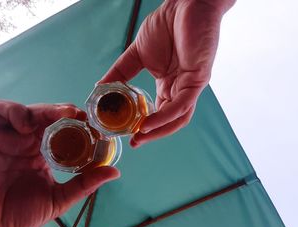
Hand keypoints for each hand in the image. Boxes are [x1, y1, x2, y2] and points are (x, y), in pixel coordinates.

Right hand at [0, 100, 119, 226]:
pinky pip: (1, 112)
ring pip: (31, 111)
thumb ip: (84, 185)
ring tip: (64, 114)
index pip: (65, 133)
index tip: (97, 126)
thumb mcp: (57, 200)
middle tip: (83, 115)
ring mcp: (10, 137)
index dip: (80, 126)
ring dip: (48, 109)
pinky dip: (16, 112)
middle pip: (50, 118)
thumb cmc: (17, 216)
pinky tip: (26, 125)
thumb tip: (115, 172)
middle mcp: (28, 142)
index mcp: (45, 155)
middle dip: (67, 113)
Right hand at [99, 0, 234, 147]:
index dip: (145, 127)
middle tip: (135, 143)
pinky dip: (164, 116)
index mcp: (169, 85)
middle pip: (170, 121)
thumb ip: (121, 72)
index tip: (128, 136)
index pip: (159, 113)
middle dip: (152, 134)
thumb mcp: (137, 55)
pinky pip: (181, 104)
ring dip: (159, 131)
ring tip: (140, 137)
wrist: (184, 4)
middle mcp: (180, 89)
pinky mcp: (198, 79)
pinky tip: (148, 123)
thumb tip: (99, 87)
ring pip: (178, 118)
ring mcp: (191, 86)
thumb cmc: (166, 26)